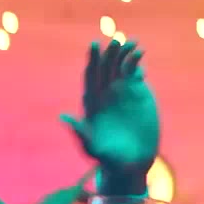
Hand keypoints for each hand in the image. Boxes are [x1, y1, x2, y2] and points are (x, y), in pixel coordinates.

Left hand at [22, 171, 92, 203]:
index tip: (97, 196)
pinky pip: (59, 198)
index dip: (89, 191)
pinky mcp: (45, 201)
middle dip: (83, 196)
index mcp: (65, 196)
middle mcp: (58, 193)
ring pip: (66, 194)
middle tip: (91, 203)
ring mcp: (50, 196)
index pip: (80, 188)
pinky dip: (68, 201)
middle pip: (73, 190)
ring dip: (76, 198)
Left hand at [61, 40, 159, 178]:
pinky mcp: (138, 93)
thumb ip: (80, 132)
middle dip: (110, 53)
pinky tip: (140, 57)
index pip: (90, 75)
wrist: (131, 161)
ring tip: (133, 44)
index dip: (92, 60)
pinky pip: (135, 72)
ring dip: (125, 53)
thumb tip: (62, 117)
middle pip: (106, 67)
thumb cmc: (108, 157)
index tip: (94, 45)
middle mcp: (106, 92)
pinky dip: (137, 63)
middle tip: (117, 41)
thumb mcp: (92, 147)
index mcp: (92, 100)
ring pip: (121, 66)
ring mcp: (122, 91)